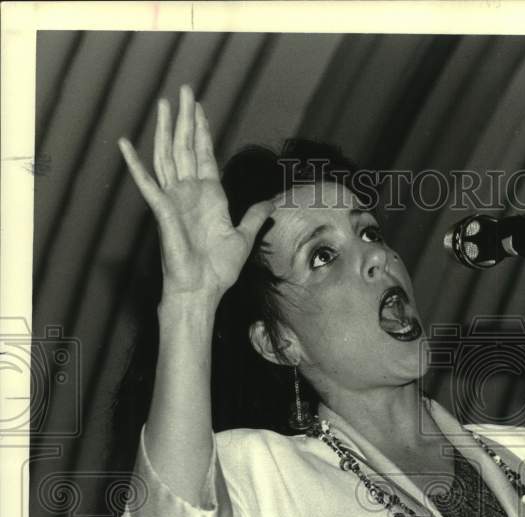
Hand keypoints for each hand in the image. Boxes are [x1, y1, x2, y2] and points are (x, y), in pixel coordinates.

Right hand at [118, 85, 273, 302]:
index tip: (199, 107)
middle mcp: (189, 192)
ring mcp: (174, 199)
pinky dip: (135, 163)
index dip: (203, 130)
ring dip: (166, 129)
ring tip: (164, 104)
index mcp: (209, 195)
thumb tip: (270, 204)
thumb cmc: (218, 269)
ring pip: (167, 156)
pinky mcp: (163, 210)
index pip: (204, 154)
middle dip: (185, 118)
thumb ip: (254, 216)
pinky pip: (146, 183)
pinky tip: (125, 143)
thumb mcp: (244, 237)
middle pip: (185, 146)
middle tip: (183, 89)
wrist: (202, 289)